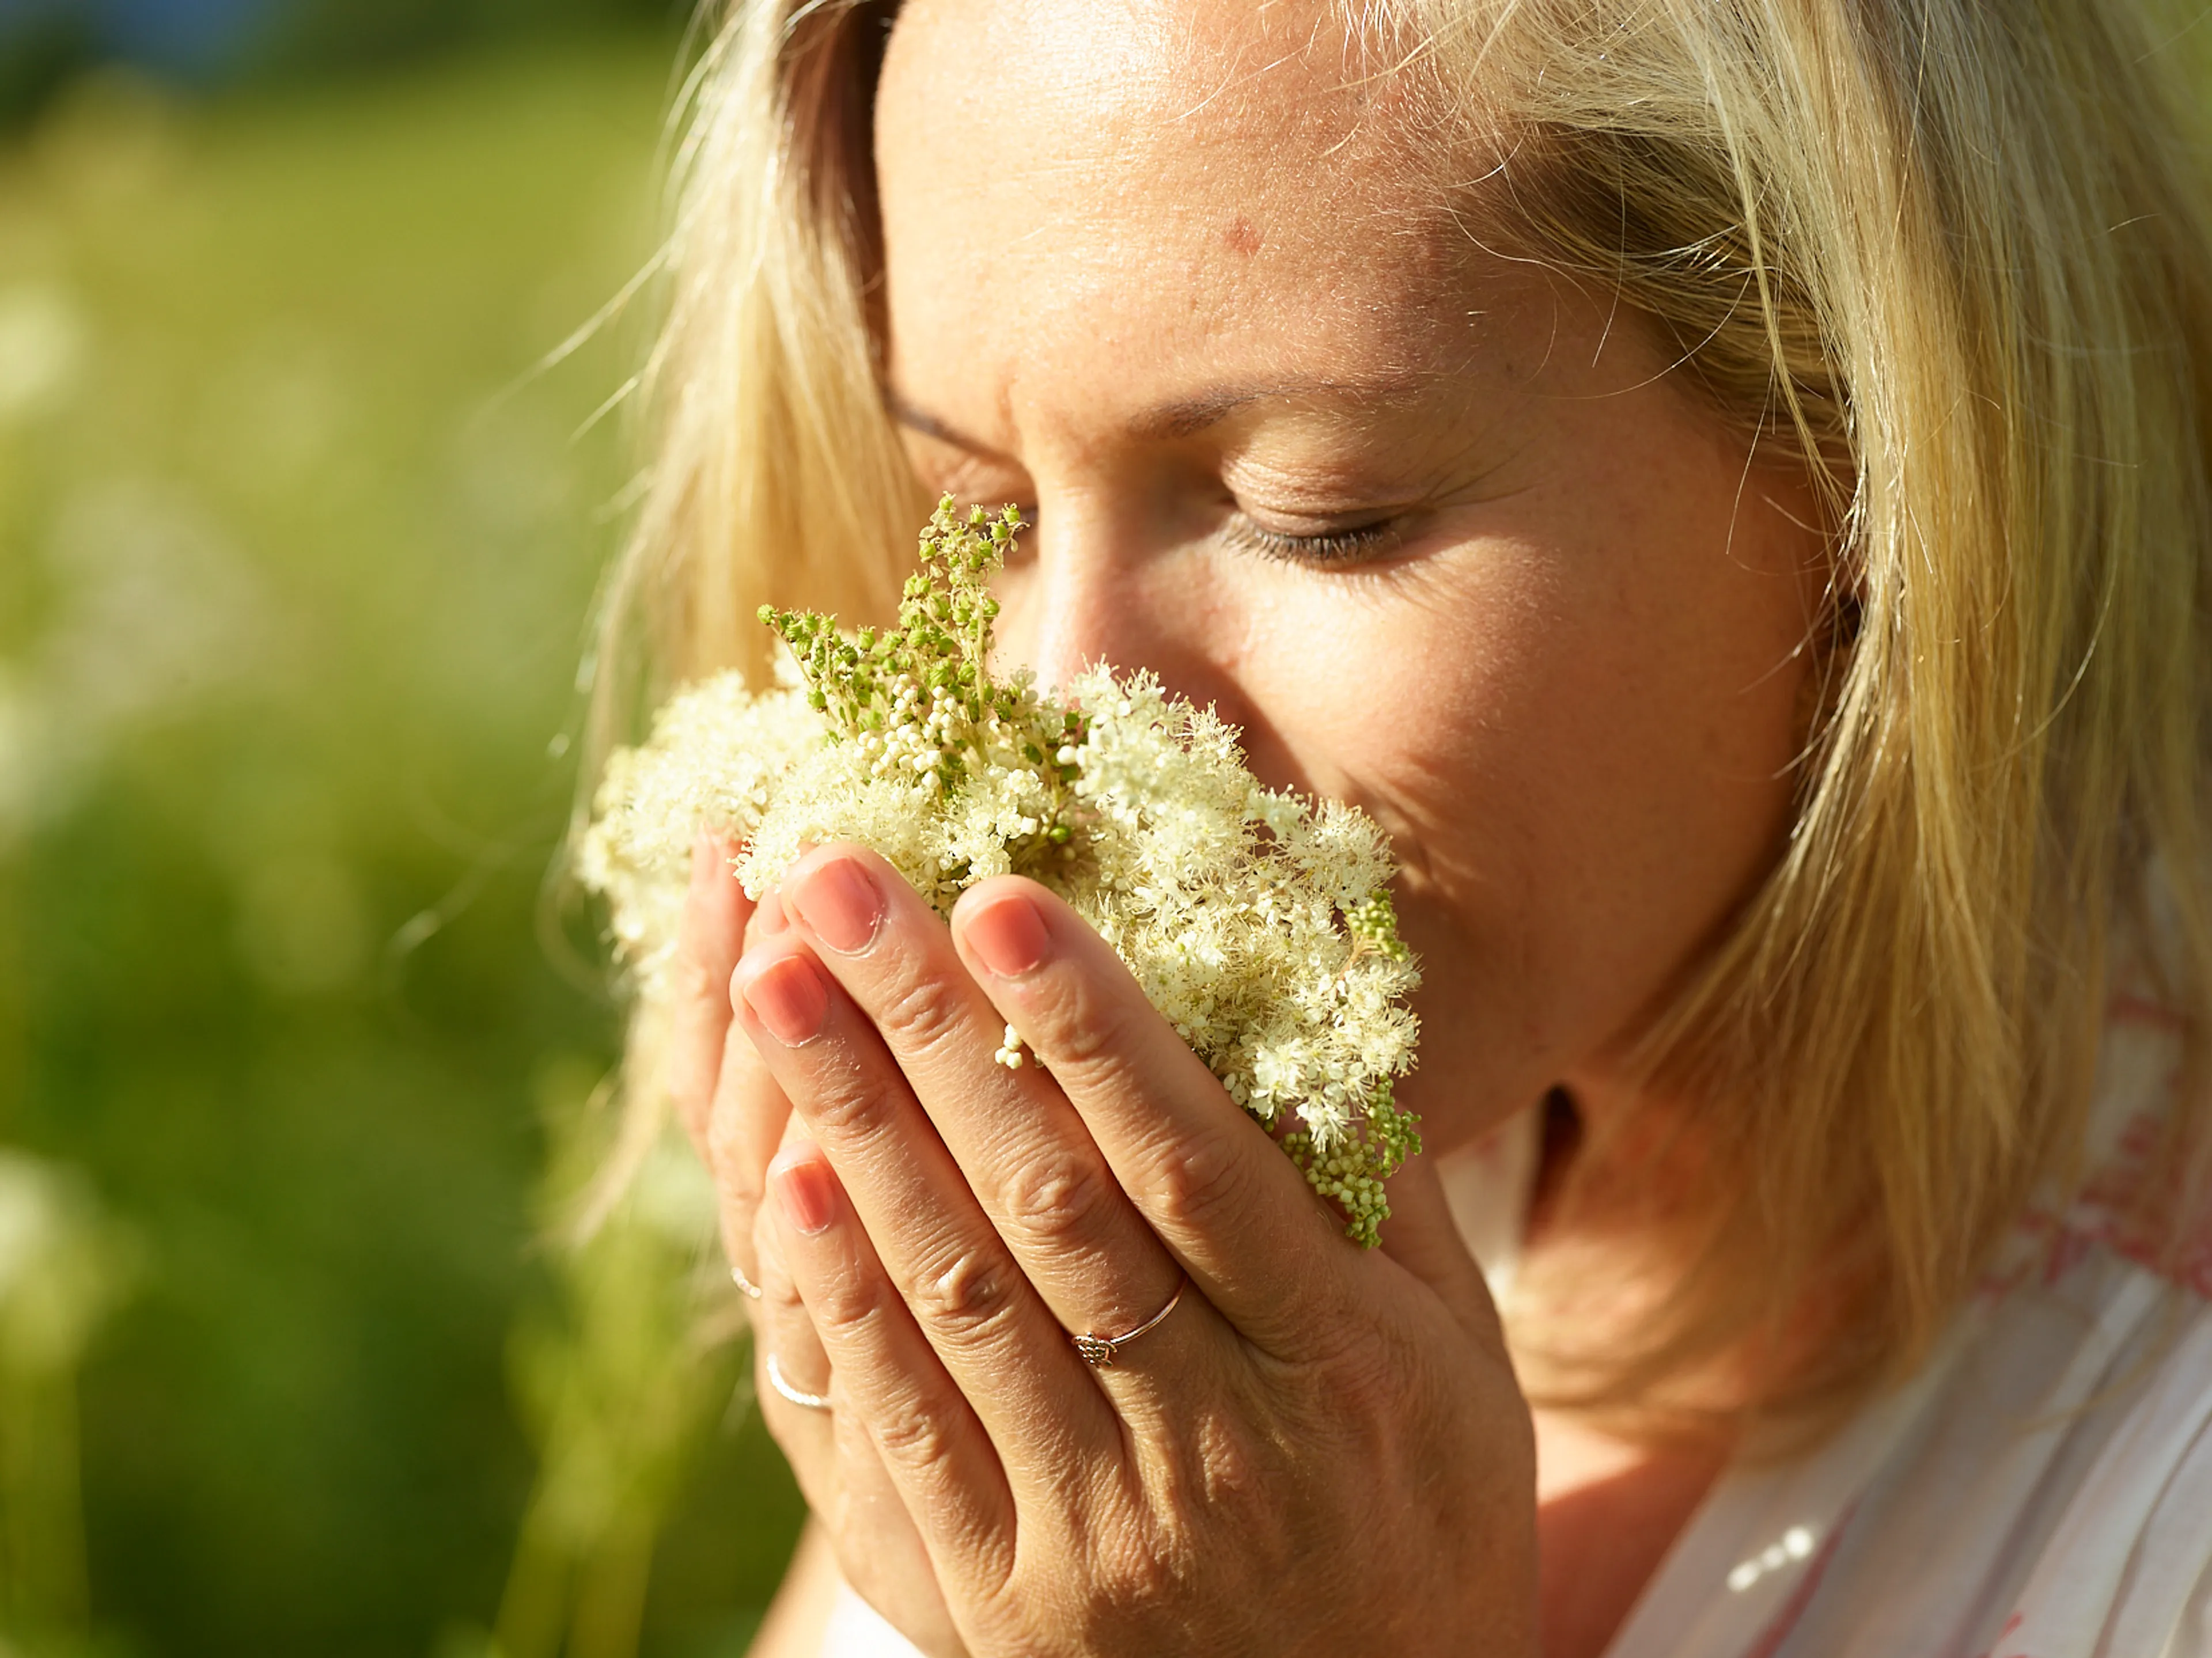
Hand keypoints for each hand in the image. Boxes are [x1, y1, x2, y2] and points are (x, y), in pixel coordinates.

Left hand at [724, 842, 1539, 1656]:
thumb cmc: (1416, 1513)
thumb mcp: (1456, 1354)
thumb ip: (1377, 1187)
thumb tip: (1296, 997)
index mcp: (1340, 1358)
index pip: (1199, 1162)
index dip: (1096, 1025)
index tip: (1004, 894)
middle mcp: (1218, 1437)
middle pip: (1053, 1202)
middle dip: (933, 1027)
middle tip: (835, 881)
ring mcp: (1100, 1527)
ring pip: (963, 1297)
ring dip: (857, 1125)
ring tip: (776, 978)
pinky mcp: (1004, 1598)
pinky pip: (910, 1430)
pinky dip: (843, 1299)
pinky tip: (784, 1176)